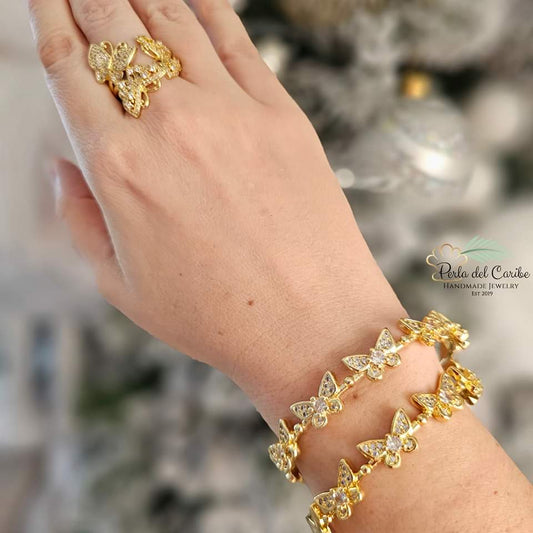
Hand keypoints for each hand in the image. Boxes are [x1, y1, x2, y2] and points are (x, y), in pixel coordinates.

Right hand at [29, 0, 403, 420]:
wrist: (310, 325)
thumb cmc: (216, 316)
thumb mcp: (123, 286)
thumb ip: (81, 219)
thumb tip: (61, 166)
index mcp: (118, 170)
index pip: (69, 70)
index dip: (50, 22)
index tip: (45, 0)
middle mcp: (169, 127)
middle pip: (113, 30)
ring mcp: (230, 113)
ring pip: (170, 22)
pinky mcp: (281, 115)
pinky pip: (235, 40)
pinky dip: (206, 7)